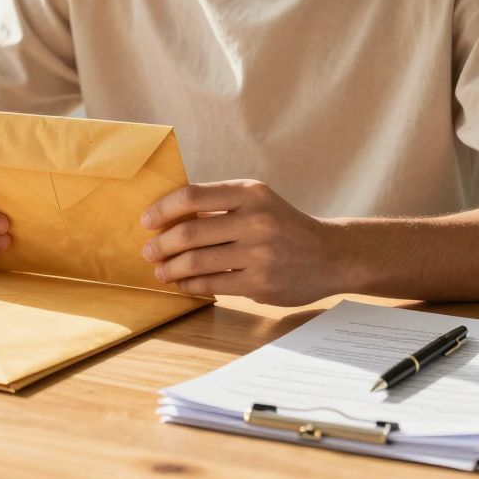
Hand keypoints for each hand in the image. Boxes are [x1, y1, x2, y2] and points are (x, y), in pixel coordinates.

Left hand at [140, 180, 345, 306]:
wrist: (332, 255)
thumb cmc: (284, 225)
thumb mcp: (259, 202)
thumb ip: (221, 206)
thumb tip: (168, 216)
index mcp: (250, 192)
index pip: (193, 196)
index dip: (163, 209)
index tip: (146, 220)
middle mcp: (255, 220)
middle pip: (189, 232)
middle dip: (160, 245)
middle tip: (148, 252)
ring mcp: (259, 253)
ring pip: (197, 262)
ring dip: (170, 269)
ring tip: (160, 271)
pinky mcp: (260, 283)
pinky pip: (212, 285)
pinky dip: (190, 285)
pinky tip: (183, 284)